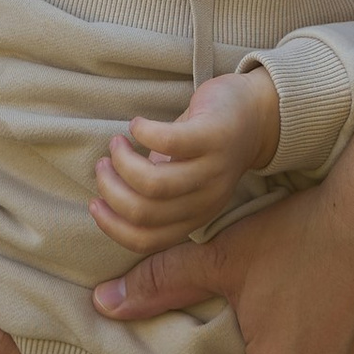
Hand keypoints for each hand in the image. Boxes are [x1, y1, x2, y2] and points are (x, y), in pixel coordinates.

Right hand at [89, 67, 280, 255]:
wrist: (257, 113)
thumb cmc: (208, 147)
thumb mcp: (185, 181)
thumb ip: (156, 197)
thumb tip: (109, 198)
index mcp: (195, 216)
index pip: (147, 240)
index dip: (112, 226)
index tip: (95, 204)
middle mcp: (206, 199)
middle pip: (144, 212)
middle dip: (111, 189)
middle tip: (104, 165)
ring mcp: (212, 169)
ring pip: (154, 183)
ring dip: (123, 162)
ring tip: (117, 144)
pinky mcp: (214, 135)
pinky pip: (169, 142)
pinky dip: (143, 133)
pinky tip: (137, 125)